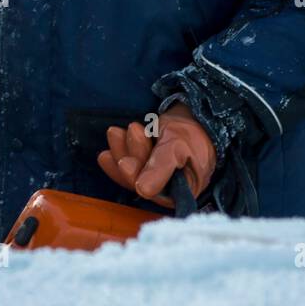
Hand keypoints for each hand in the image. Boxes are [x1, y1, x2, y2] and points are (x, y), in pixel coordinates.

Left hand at [98, 103, 215, 207]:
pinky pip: (132, 163)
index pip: (154, 191)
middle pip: (141, 180)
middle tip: (117, 134)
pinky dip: (121, 152)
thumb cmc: (192, 131)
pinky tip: (109, 147)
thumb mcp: (177, 146)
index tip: (124, 162)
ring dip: (121, 151)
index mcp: (184, 190)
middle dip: (128, 156)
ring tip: (114, 132)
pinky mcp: (151, 166)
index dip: (136, 177)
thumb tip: (142, 191)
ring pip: (134, 171)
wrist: (195, 113)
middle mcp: (171, 189)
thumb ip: (161, 167)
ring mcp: (160, 178)